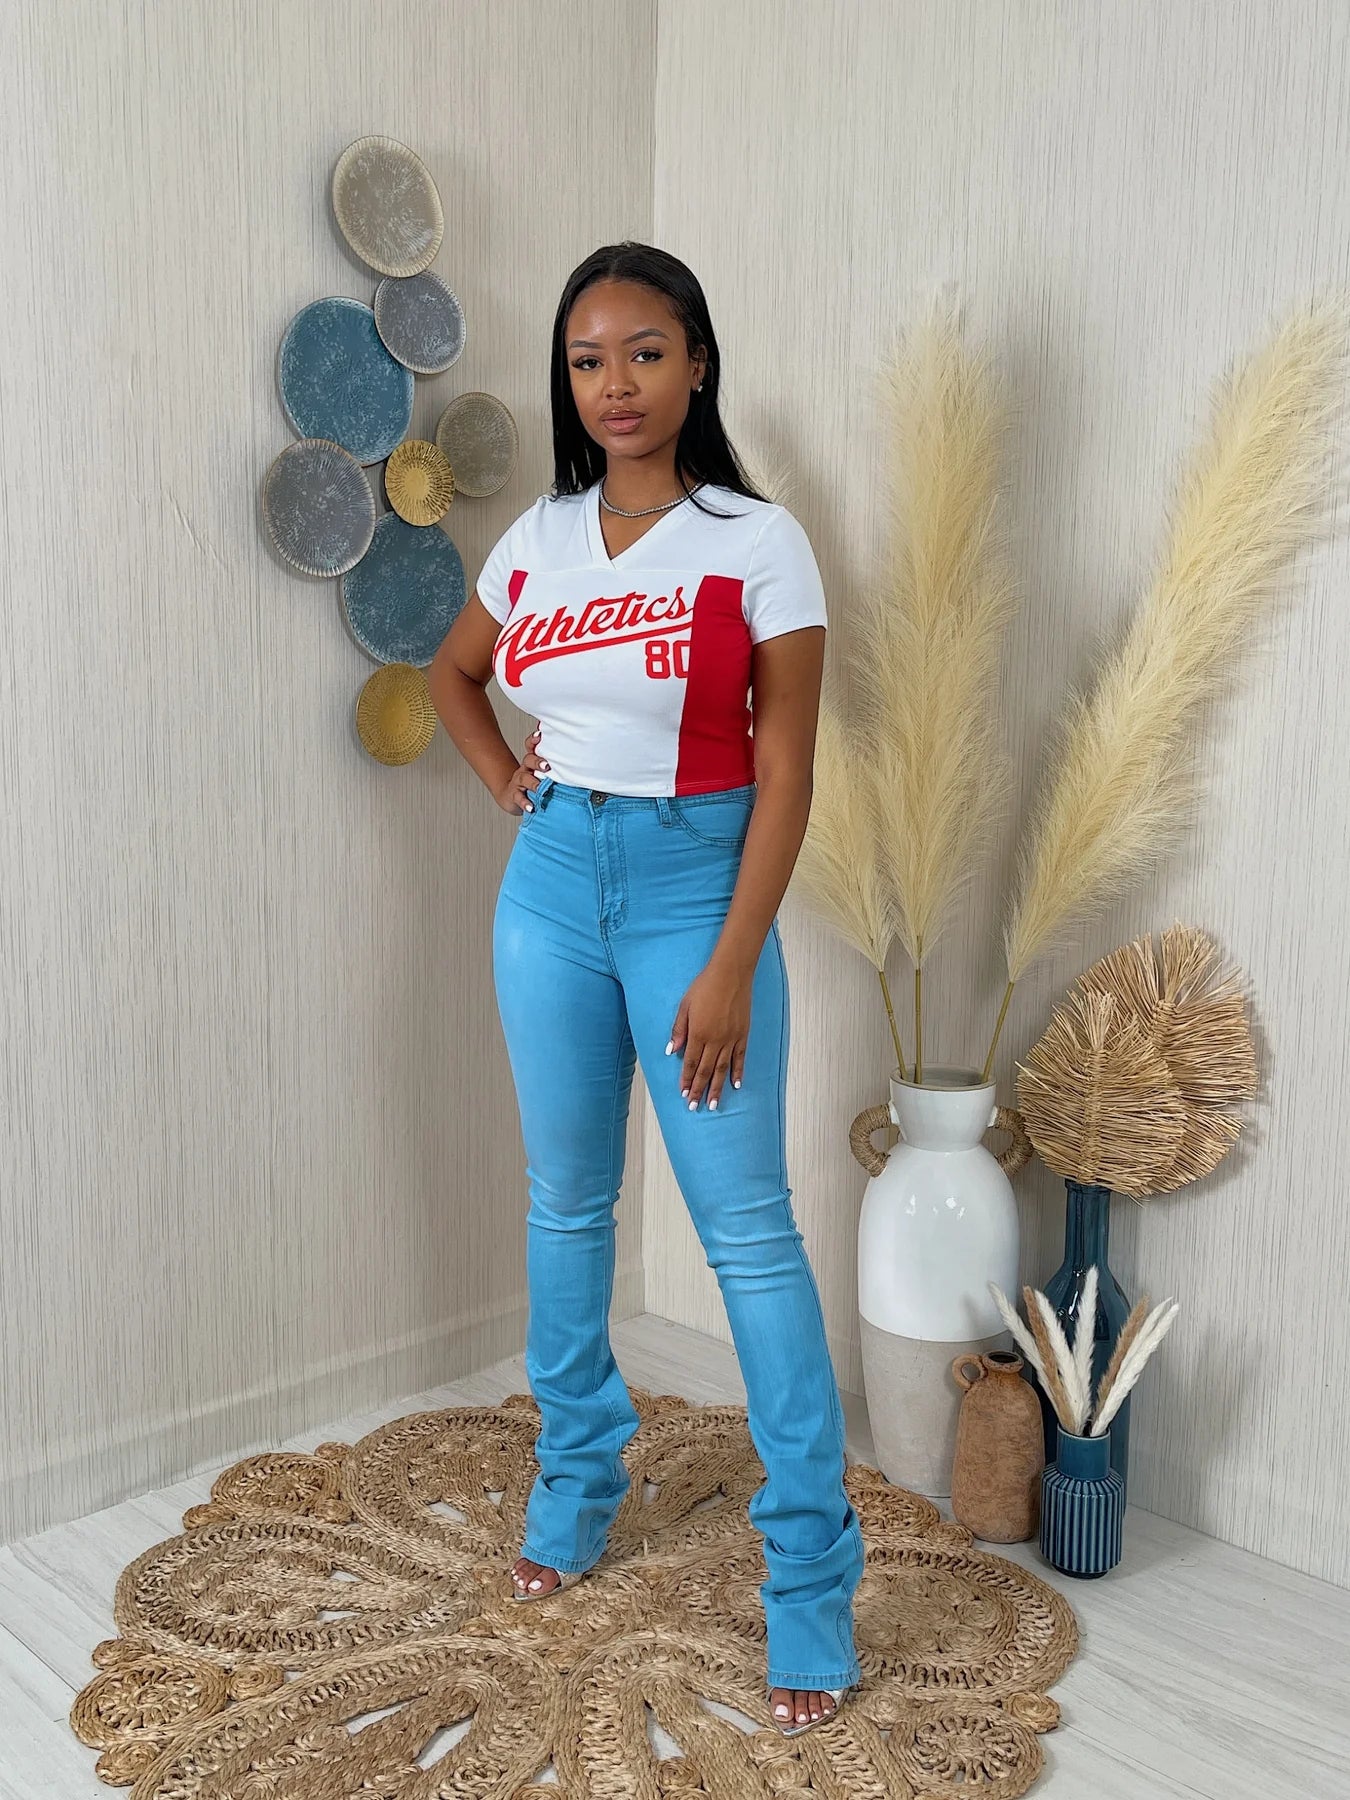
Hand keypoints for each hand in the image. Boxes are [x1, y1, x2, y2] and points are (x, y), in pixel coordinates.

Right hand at [497, 725, 548, 813]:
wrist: (511, 796)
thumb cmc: (533, 784)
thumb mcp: (543, 774)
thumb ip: (556, 770)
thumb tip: (581, 769)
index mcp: (533, 762)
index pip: (531, 747)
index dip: (534, 740)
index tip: (540, 735)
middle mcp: (525, 769)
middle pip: (528, 760)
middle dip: (537, 761)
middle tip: (546, 766)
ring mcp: (519, 782)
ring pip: (524, 778)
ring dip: (533, 783)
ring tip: (540, 788)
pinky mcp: (514, 795)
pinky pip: (518, 797)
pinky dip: (525, 802)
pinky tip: (531, 807)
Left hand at [666, 957, 751, 1109]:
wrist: (730, 974)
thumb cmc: (704, 987)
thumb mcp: (684, 1006)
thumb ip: (678, 1030)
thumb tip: (670, 1051)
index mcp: (698, 1034)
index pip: (690, 1063)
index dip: (686, 1080)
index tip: (683, 1094)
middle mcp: (714, 1040)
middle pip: (705, 1071)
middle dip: (698, 1090)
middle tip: (695, 1107)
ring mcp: (730, 1039)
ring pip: (722, 1069)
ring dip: (716, 1088)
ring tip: (712, 1104)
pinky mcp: (743, 1035)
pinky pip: (740, 1058)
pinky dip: (738, 1073)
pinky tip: (736, 1085)